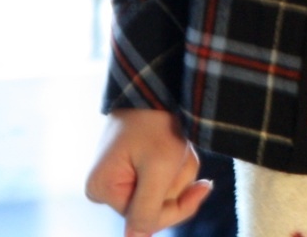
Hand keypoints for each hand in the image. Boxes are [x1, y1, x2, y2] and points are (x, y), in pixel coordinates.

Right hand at [85, 108, 212, 236]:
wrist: (156, 86)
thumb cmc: (155, 123)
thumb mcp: (158, 168)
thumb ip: (148, 208)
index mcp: (102, 190)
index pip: (148, 218)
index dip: (180, 205)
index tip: (204, 185)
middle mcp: (106, 188)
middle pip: (157, 205)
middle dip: (178, 180)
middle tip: (179, 150)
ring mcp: (120, 177)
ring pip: (165, 191)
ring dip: (181, 168)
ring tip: (177, 142)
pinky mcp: (134, 167)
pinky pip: (165, 178)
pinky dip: (179, 163)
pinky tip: (178, 144)